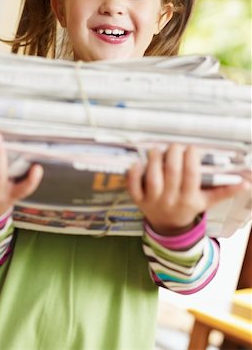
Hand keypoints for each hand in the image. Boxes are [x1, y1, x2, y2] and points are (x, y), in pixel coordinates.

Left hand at [127, 144, 249, 235]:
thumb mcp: (207, 201)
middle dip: (173, 155)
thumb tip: (246, 183)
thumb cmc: (189, 207)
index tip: (192, 148)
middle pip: (171, 173)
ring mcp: (153, 201)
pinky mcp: (139, 201)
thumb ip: (225, 191)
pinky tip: (137, 163)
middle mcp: (171, 200)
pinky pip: (133, 188)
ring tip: (157, 150)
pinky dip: (133, 175)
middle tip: (175, 146)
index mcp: (189, 199)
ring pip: (152, 178)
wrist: (169, 227)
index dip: (191, 159)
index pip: (191, 176)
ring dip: (154, 161)